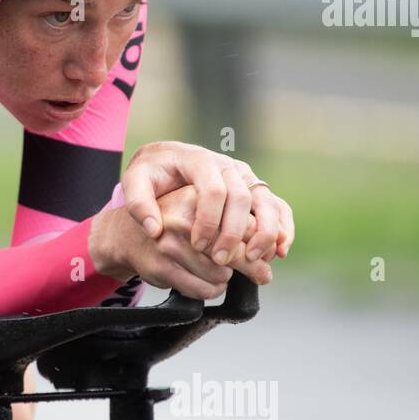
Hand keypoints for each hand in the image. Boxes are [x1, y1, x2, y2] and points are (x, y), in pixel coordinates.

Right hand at [90, 185, 271, 299]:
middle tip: (261, 273)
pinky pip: (203, 290)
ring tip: (218, 272)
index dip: (260, 244)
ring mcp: (170, 245)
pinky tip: (204, 281)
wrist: (126, 234)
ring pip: (221, 276)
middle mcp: (184, 219)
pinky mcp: (162, 268)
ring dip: (225, 279)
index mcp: (198, 198)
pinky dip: (210, 290)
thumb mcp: (200, 209)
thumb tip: (274, 252)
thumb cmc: (172, 222)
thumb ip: (235, 222)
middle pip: (235, 252)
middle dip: (252, 267)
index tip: (263, 253)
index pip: (246, 225)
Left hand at [118, 141, 294, 265]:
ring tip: (254, 259)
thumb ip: (138, 203)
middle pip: (242, 197)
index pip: (213, 189)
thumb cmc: (151, 173)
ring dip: (265, 232)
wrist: (167, 159)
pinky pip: (278, 206)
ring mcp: (245, 177)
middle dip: (234, 232)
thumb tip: (154, 229)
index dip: (208, 220)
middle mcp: (228, 166)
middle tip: (220, 260)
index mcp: (200, 160)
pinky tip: (279, 251)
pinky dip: (283, 228)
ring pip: (266, 201)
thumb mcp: (135, 181)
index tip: (197, 246)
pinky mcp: (255, 189)